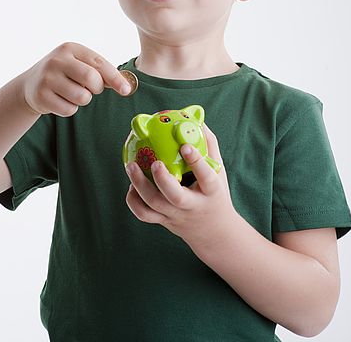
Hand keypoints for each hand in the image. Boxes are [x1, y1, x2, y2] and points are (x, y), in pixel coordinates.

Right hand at [20, 42, 131, 116]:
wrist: (31, 84)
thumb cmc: (65, 74)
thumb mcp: (80, 65)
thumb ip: (101, 72)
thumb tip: (126, 85)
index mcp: (71, 48)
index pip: (99, 63)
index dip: (115, 78)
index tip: (126, 90)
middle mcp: (57, 60)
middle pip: (91, 78)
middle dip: (97, 88)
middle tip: (90, 88)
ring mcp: (47, 78)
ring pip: (82, 97)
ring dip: (83, 100)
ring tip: (73, 93)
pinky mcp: (41, 96)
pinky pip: (69, 109)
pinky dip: (70, 109)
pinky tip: (61, 100)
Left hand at [125, 123, 237, 250]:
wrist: (214, 232)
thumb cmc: (215, 194)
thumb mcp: (219, 171)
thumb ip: (209, 145)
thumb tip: (196, 119)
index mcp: (211, 192)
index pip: (206, 177)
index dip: (196, 161)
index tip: (185, 146)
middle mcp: (192, 206)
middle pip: (175, 197)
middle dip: (162, 179)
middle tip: (154, 162)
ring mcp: (176, 215)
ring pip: (153, 206)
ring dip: (139, 185)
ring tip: (131, 166)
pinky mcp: (163, 222)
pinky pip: (143, 215)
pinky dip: (133, 200)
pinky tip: (131, 185)